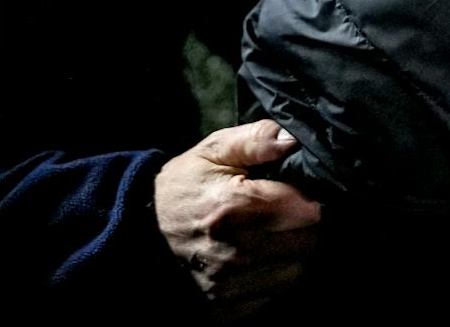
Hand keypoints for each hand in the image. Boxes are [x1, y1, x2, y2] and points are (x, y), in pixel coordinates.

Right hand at [154, 120, 321, 320]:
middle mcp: (236, 252)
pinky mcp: (226, 310)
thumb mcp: (214, 151)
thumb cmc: (184, 186)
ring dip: (291, 255)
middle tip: (284, 214)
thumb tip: (293, 140)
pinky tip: (256, 262)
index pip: (307, 211)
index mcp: (234, 207)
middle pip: (308, 243)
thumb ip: (257, 140)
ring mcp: (230, 286)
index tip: (297, 193)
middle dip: (303, 226)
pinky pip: (274, 296)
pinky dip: (272, 279)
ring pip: (296, 272)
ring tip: (270, 237)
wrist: (141, 232)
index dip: (308, 199)